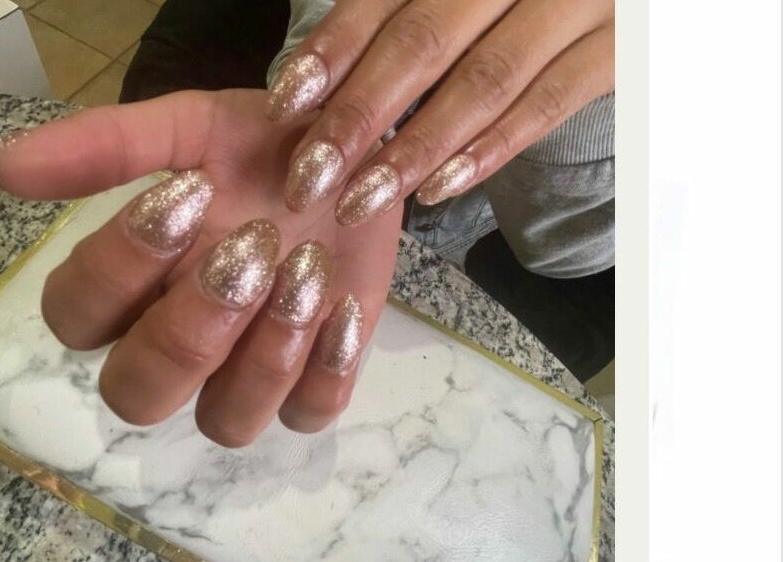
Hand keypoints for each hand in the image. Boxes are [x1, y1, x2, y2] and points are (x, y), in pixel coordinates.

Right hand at [0, 89, 400, 446]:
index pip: (77, 317)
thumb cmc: (262, 146)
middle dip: (190, 329)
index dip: (122, 267)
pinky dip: (326, 370)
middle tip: (251, 248)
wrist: (355, 153)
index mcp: (131, 286)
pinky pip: (306, 415)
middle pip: (137, 395)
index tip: (190, 195)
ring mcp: (245, 372)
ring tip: (308, 269)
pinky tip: (346, 306)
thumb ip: (99, 149)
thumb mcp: (188, 129)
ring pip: (223, 423)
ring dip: (264, 354)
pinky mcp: (312, 381)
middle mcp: (177, 341)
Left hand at [266, 0, 613, 223]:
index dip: (331, 50)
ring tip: (360, 199)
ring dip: (415, 148)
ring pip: (483, 80)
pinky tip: (438, 188)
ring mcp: (575, 2)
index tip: (286, 105)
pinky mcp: (619, 47)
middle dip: (358, 115)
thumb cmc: (516, 1)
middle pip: (423, 41)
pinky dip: (490, 148)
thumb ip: (399, 19)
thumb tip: (312, 88)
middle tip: (309, 177)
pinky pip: (549, 103)